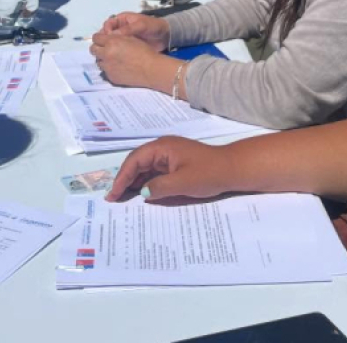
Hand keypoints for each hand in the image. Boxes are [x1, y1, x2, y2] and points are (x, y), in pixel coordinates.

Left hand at [89, 34, 168, 87]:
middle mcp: (106, 54)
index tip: (102, 39)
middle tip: (105, 49)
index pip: (96, 37)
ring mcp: (108, 67)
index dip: (99, 38)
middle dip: (98, 48)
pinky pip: (106, 71)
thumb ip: (117, 36)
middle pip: (93, 50)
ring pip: (98, 61)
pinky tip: (119, 68)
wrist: (151, 69)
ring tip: (113, 59)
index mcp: (111, 42)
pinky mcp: (111, 77)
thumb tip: (108, 36)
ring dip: (103, 59)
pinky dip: (110, 68)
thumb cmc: (144, 51)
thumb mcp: (130, 38)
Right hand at [97, 12, 169, 50]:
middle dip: (105, 40)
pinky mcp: (127, 47)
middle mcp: (120, 28)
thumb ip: (128, 29)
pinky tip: (115, 58)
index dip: (106, 30)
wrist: (165, 36)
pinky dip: (115, 52)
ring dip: (109, 47)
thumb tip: (112, 35)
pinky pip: (118, 49)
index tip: (109, 38)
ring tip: (109, 54)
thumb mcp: (141, 25)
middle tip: (105, 48)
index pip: (108, 23)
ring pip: (111, 42)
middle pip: (107, 33)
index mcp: (122, 19)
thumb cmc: (153, 27)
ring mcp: (123, 38)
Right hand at [107, 137, 237, 201]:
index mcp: (162, 147)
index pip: (134, 160)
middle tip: (113, 198)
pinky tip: (142, 195)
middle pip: (137, 163)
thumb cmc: (209, 173)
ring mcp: (170, 156)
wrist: (234, 169)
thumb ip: (159, 187)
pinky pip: (155, 173)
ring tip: (123, 199)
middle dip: (124, 180)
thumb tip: (141, 193)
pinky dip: (146, 183)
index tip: (113, 195)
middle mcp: (163, 148)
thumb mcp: (182, 183)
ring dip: (134, 182)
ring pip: (145, 168)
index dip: (121, 177)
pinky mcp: (176, 164)